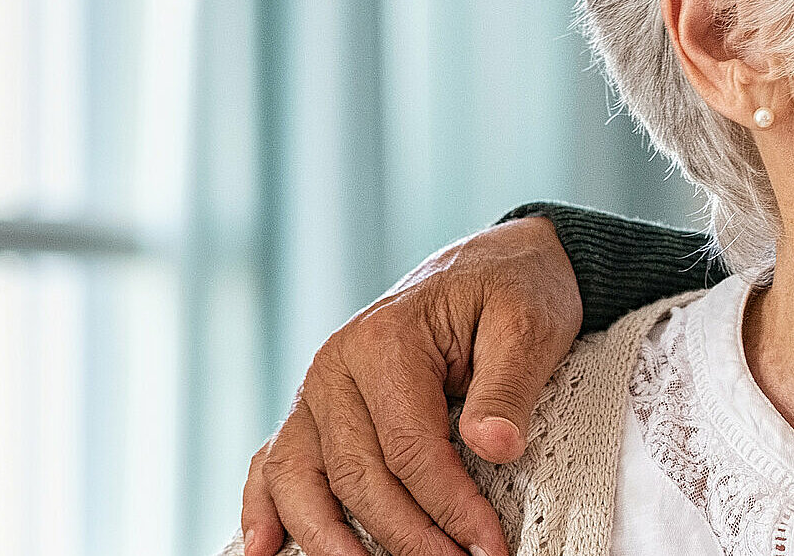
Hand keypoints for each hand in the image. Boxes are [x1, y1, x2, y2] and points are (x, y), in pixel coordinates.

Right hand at [240, 216, 583, 555]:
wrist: (496, 265)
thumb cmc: (513, 291)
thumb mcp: (528, 323)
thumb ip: (508, 385)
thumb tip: (493, 446)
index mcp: (385, 340)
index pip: (409, 448)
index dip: (450, 506)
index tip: (487, 547)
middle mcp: (335, 366)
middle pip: (357, 476)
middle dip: (406, 537)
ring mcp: (317, 391)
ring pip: (302, 481)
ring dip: (330, 541)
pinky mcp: (316, 411)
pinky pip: (276, 464)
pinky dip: (264, 510)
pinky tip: (266, 550)